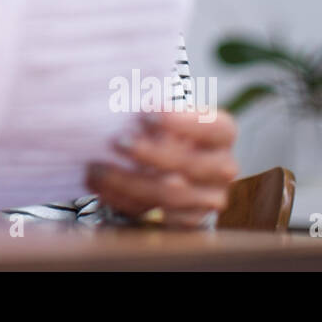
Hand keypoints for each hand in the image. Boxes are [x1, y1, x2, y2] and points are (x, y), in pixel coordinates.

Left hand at [85, 110, 239, 227]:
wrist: (166, 162)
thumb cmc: (162, 127)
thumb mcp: (164, 113)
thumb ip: (151, 108)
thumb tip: (121, 100)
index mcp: (223, 133)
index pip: (213, 127)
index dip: (181, 122)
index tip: (146, 114)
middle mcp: (223, 168)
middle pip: (190, 165)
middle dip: (150, 154)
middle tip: (117, 142)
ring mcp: (209, 198)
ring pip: (170, 195)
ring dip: (129, 182)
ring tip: (97, 169)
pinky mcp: (188, 220)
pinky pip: (156, 215)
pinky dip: (124, 200)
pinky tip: (101, 187)